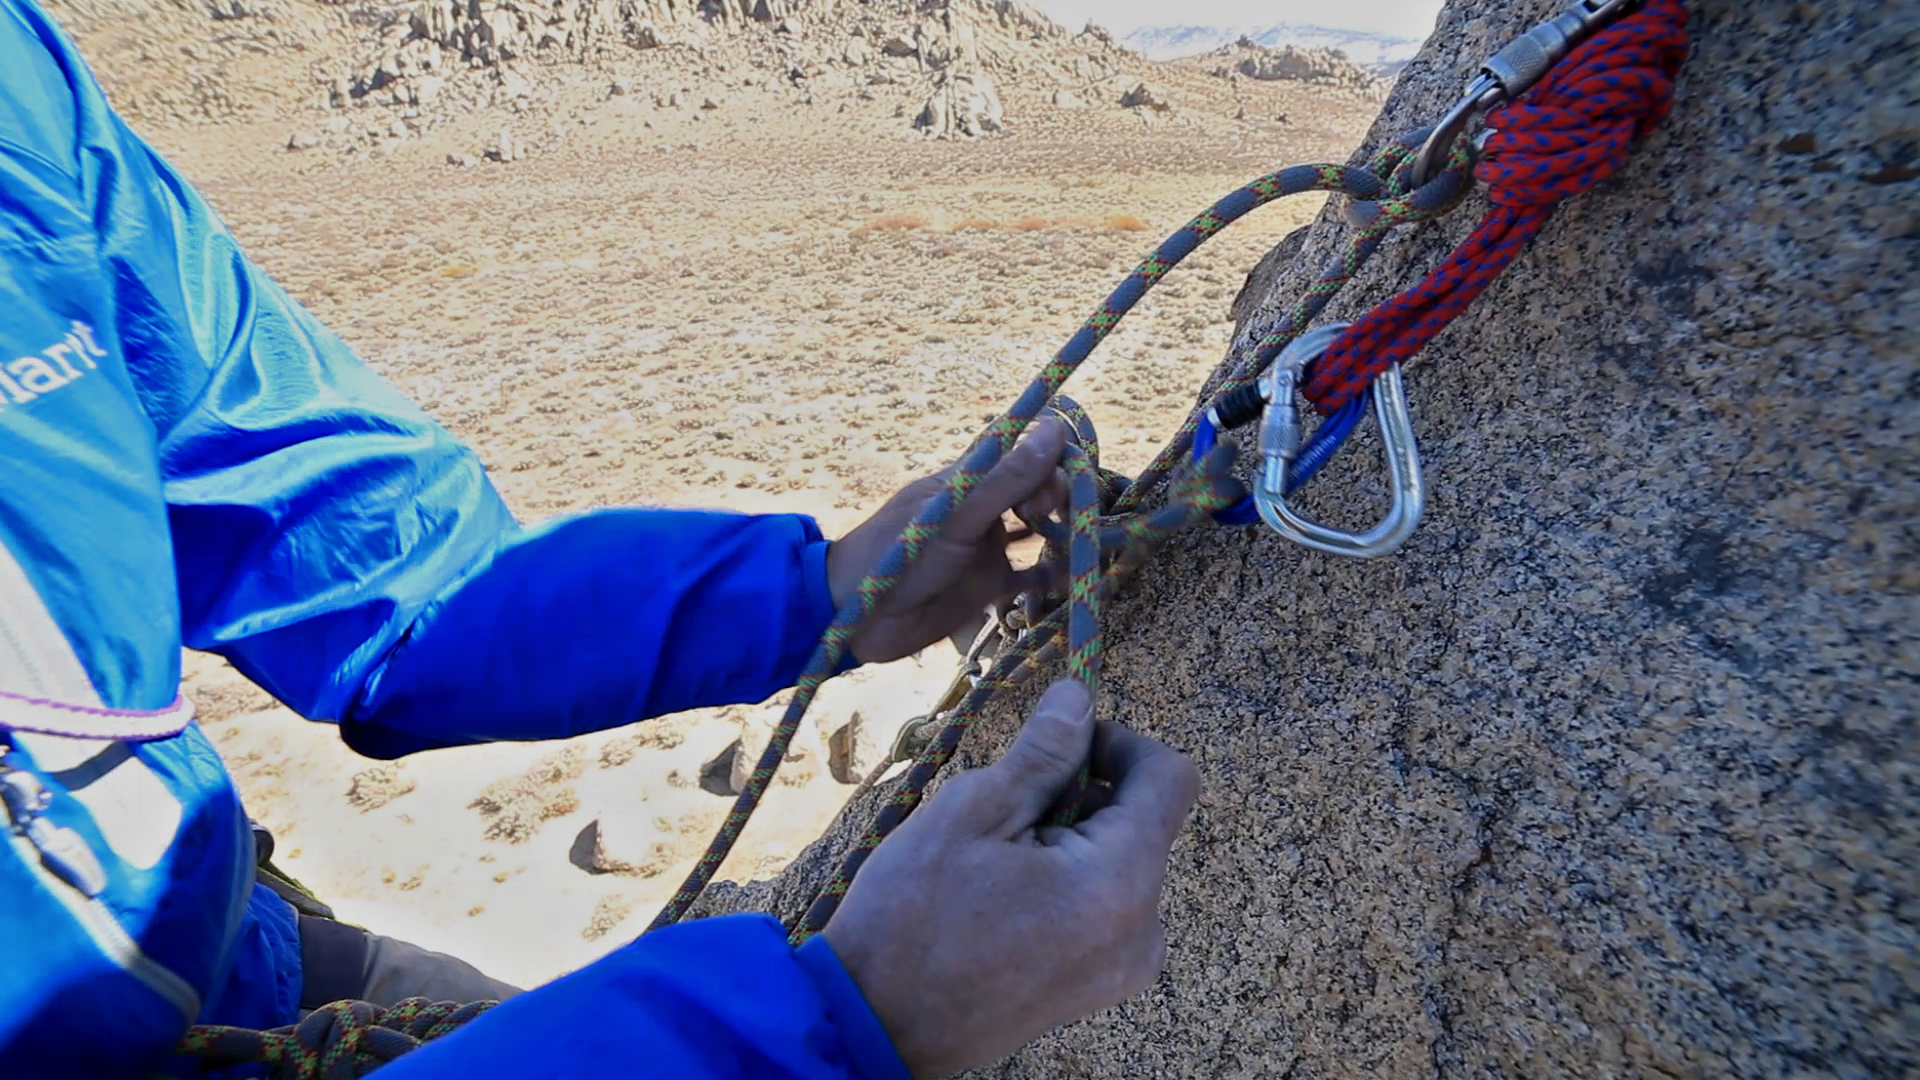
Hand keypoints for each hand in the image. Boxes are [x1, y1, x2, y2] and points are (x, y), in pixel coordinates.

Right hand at [821, 680, 1200, 1077]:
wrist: (876, 1025)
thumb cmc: (914, 919)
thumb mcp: (972, 814)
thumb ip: (1041, 754)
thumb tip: (1079, 699)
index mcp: (1120, 883)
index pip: (1172, 779)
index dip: (1123, 744)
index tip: (1065, 746)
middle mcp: (1143, 931)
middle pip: (1145, 822)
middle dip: (1086, 797)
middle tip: (1008, 809)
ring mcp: (1125, 967)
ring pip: (1121, 862)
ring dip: (1073, 840)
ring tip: (998, 861)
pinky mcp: (1099, 986)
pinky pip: (1106, 907)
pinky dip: (1069, 881)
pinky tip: (1006, 897)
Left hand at [827, 417, 1069, 664]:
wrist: (855, 619)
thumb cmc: (898, 557)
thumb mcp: (956, 516)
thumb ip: (1005, 479)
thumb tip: (1054, 431)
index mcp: (969, 481)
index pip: (1022, 452)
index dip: (1052, 459)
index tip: (1068, 479)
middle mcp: (982, 510)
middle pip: (1036, 490)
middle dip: (1060, 498)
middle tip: (1059, 519)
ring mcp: (985, 549)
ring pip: (1038, 532)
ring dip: (1063, 533)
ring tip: (1084, 545)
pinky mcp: (986, 588)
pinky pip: (1029, 577)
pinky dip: (1052, 576)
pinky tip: (1074, 579)